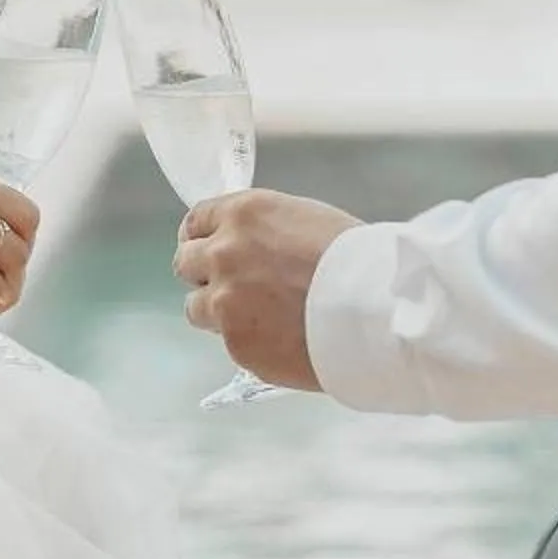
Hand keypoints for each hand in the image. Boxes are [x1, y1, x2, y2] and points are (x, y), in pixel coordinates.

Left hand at [174, 190, 361, 393]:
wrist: (373, 308)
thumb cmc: (355, 258)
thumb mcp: (305, 220)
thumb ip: (264, 231)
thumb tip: (252, 248)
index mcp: (242, 214)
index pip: (195, 221)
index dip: (201, 237)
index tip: (206, 249)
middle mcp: (223, 254)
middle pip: (184, 263)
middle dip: (203, 274)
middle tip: (230, 286)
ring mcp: (224, 302)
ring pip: (196, 307)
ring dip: (217, 311)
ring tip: (256, 318)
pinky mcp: (235, 343)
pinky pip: (228, 341)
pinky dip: (247, 341)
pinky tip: (279, 339)